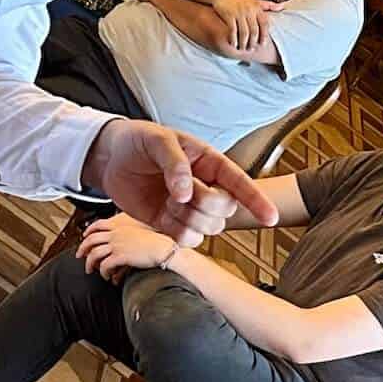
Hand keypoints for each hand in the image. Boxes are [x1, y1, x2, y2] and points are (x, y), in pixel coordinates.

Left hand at [77, 213, 173, 281]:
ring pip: (95, 254)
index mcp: (120, 227)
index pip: (98, 224)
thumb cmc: (155, 243)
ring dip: (89, 263)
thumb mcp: (139, 232)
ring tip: (90, 270)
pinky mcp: (121, 257)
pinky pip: (105, 265)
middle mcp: (116, 234)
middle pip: (91, 239)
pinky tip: (106, 276)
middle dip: (82, 248)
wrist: (163, 249)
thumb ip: (128, 233)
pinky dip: (102, 272)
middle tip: (79, 256)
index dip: (89, 230)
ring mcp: (117, 245)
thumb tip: (123, 239)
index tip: (84, 236)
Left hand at [82, 119, 278, 245]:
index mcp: (209, 162)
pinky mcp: (172, 223)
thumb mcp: (157, 141)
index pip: (239, 183)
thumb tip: (186, 193)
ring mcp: (189, 207)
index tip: (271, 218)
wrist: (111, 157)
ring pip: (209, 228)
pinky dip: (177, 233)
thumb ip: (175, 164)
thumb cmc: (138, 140)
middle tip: (180, 193)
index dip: (256, 200)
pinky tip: (164, 217)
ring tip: (169, 202)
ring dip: (189, 220)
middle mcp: (205, 186)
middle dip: (205, 206)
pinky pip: (187, 240)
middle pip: (225, 210)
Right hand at [211, 0, 280, 53]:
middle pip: (254, 30)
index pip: (264, 24)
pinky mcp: (229, 15)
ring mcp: (239, 13)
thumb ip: (268, 5)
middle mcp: (249, 10)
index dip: (264, 35)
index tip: (263, 44)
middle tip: (252, 49)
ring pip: (244, 32)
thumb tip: (283, 6)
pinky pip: (233, 30)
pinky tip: (233, 44)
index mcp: (257, 7)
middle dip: (253, 42)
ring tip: (242, 48)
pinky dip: (233, 39)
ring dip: (243, 42)